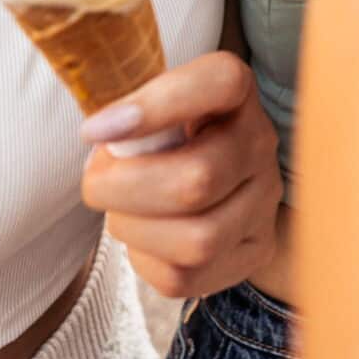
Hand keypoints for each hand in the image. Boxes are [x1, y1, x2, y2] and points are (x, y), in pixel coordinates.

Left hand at [78, 51, 281, 298]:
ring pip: (196, 240)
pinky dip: (146, 259)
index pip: (220, 83)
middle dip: (124, 189)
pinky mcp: (252, 251)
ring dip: (135, 229)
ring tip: (120, 211)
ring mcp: (263, 203)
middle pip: (198, 180)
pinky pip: (186, 276)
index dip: (157, 105)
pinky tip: (144, 237)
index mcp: (235, 94)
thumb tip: (98, 133)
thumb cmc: (170, 138)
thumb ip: (128, 109)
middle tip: (96, 182)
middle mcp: (260, 144)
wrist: (220, 182)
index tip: (95, 130)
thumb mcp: (154, 105)